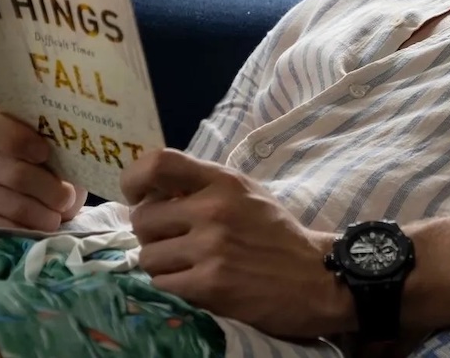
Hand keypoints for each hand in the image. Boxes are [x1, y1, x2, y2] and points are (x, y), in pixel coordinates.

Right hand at [0, 103, 88, 231]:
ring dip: (42, 212)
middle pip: (11, 171)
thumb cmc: (54, 161)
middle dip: (46, 187)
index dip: (15, 138)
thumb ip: (60, 145)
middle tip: (67, 196)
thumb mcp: (59, 147)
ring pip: (10, 202)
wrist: (45, 195)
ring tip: (59, 214)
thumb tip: (74, 157)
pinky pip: (0, 226)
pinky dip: (27, 229)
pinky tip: (40, 226)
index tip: (45, 153)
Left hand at [123, 148, 349, 338]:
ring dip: (162, 264)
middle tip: (171, 241)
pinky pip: (162, 283)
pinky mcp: (210, 284)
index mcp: (223, 181)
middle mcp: (214, 209)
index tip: (136, 196)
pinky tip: (195, 283)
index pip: (159, 163)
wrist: (315, 279)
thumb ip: (204, 186)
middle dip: (150, 233)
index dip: (134, 179)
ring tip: (187, 264)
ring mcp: (211, 248)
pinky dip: (173, 286)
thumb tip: (150, 189)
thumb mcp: (246, 194)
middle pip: (143, 218)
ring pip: (148, 255)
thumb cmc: (276, 234)